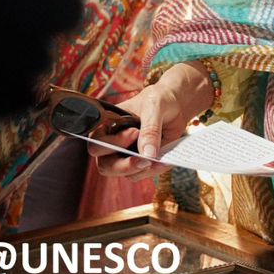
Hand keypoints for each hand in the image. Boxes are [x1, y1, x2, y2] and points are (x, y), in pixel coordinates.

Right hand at [88, 62, 211, 181]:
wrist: (176, 104)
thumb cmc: (159, 99)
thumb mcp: (154, 107)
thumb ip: (150, 129)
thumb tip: (148, 155)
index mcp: (108, 125)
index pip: (97, 142)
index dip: (112, 144)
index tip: (135, 133)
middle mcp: (113, 143)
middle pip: (106, 166)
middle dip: (125, 166)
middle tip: (146, 160)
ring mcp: (127, 154)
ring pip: (125, 174)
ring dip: (143, 169)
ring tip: (161, 158)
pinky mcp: (141, 161)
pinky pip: (143, 173)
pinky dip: (155, 170)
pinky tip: (166, 160)